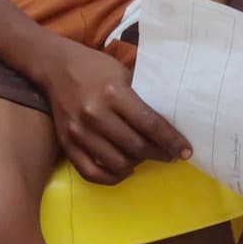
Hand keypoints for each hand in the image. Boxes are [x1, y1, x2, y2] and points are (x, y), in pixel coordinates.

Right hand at [34, 38, 190, 185]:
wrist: (56, 67)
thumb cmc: (97, 68)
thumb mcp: (124, 72)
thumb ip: (144, 95)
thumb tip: (172, 117)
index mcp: (114, 93)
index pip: (150, 124)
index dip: (171, 140)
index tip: (186, 151)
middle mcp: (95, 114)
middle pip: (136, 146)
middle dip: (160, 154)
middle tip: (171, 155)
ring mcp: (78, 132)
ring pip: (116, 162)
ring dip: (137, 165)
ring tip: (147, 157)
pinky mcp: (66, 144)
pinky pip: (91, 172)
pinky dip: (111, 176)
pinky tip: (124, 169)